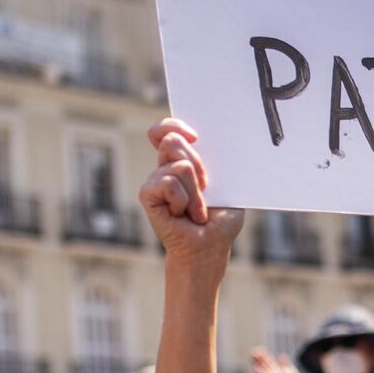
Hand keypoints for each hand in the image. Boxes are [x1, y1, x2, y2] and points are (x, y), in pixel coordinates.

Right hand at [142, 118, 244, 261]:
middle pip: (172, 140)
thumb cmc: (220, 219)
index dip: (175, 125)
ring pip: (178, 166)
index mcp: (182, 160)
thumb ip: (215, 162)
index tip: (195, 136)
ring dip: (196, 192)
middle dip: (197, 164)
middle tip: (206, 188)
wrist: (209, 248)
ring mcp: (155, 181)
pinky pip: (167, 183)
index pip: (168, 129)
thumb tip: (203, 142)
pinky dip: (182, 200)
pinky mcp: (147, 195)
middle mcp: (165, 168)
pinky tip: (182, 214)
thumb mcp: (226, 185)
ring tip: (197, 210)